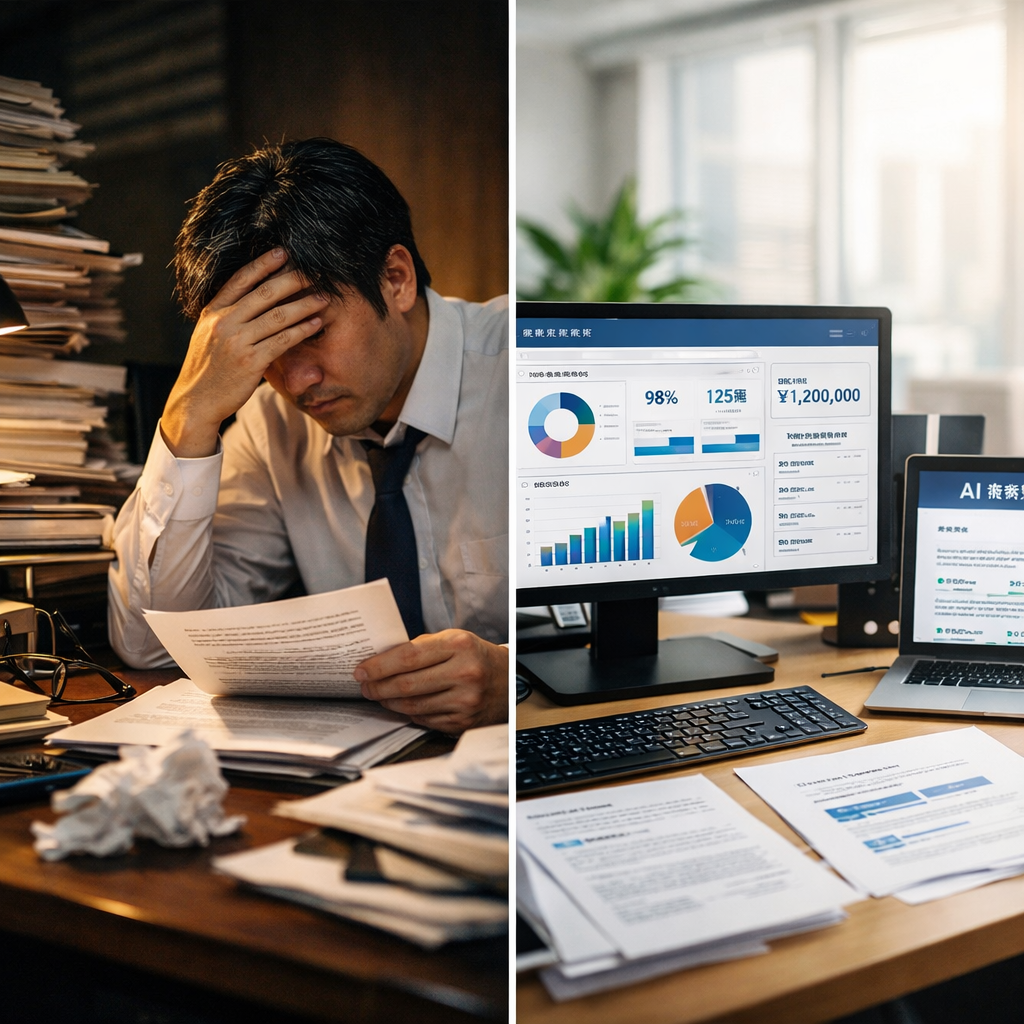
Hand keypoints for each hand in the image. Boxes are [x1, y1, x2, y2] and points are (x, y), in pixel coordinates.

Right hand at [161, 248, 328, 457]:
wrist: (196, 401)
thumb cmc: (207, 368)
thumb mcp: (208, 335)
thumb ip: (227, 316)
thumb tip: (251, 300)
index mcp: (213, 311)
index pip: (241, 280)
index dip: (263, 264)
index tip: (283, 252)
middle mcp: (224, 322)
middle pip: (264, 293)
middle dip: (292, 280)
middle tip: (313, 272)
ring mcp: (237, 341)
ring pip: (278, 316)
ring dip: (304, 305)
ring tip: (323, 298)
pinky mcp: (251, 362)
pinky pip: (283, 341)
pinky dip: (302, 330)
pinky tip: (316, 323)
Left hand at [353, 630, 508, 734]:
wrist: (507, 680)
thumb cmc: (474, 656)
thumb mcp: (453, 639)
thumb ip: (421, 647)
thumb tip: (382, 659)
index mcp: (459, 646)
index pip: (408, 657)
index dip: (379, 666)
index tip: (361, 670)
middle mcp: (465, 673)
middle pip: (407, 684)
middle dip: (378, 687)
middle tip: (365, 687)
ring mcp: (465, 700)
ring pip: (413, 706)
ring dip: (390, 703)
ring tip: (380, 696)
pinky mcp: (463, 721)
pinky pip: (425, 720)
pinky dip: (409, 714)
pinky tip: (402, 706)